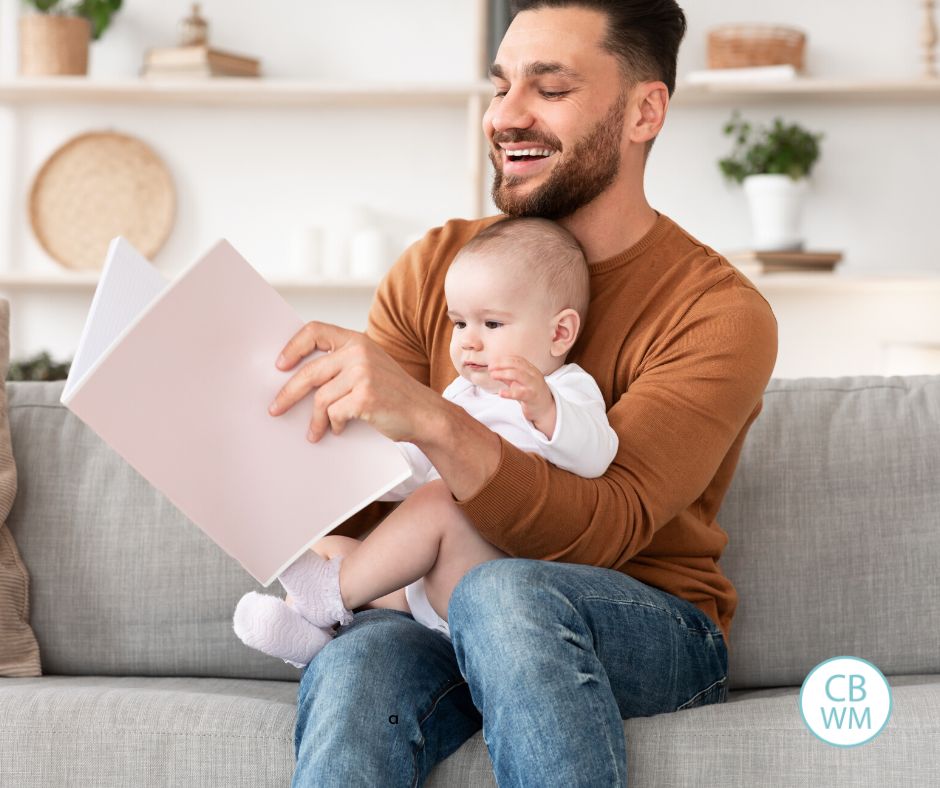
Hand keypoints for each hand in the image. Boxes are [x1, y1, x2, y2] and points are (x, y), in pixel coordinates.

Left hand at [267, 321, 438, 442]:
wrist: (425, 414)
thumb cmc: (394, 395)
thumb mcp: (370, 367)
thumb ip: (342, 364)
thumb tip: (299, 381)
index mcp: (358, 341)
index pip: (315, 331)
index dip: (293, 347)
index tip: (280, 366)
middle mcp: (360, 353)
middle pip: (310, 371)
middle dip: (288, 393)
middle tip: (276, 408)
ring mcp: (364, 374)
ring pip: (320, 398)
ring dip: (315, 420)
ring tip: (314, 431)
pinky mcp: (365, 397)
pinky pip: (333, 414)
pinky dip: (333, 426)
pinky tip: (339, 430)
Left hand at [488, 356, 556, 438]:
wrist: (545, 408)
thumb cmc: (530, 394)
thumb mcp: (519, 383)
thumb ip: (508, 377)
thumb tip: (494, 370)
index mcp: (531, 369)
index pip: (516, 359)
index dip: (503, 360)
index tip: (492, 363)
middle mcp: (533, 374)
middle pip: (516, 365)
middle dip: (501, 364)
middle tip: (490, 368)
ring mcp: (534, 385)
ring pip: (518, 375)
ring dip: (503, 374)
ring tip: (493, 376)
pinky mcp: (532, 396)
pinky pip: (520, 393)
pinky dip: (509, 392)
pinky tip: (501, 393)